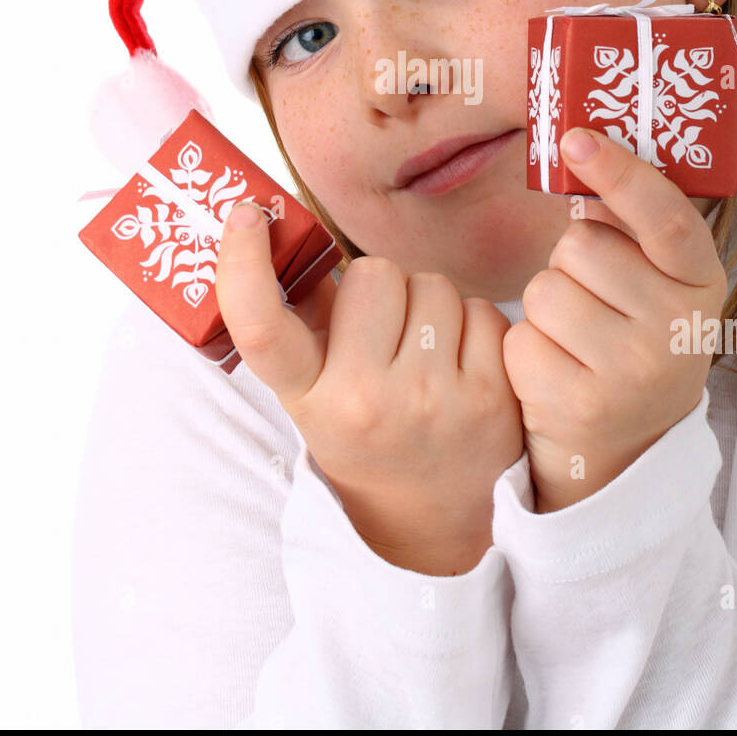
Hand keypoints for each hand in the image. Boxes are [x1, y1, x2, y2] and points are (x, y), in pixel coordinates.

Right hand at [215, 202, 523, 572]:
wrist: (432, 519)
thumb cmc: (366, 432)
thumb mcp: (314, 391)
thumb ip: (302, 317)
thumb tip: (286, 222)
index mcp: (309, 399)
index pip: (261, 327)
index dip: (243, 265)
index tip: (246, 216)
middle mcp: (366, 402)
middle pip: (374, 273)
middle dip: (380, 288)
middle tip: (382, 332)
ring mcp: (433, 402)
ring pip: (434, 285)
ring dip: (429, 305)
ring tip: (422, 354)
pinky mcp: (493, 399)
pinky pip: (483, 311)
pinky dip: (473, 327)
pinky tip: (461, 366)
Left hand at [502, 128, 727, 512]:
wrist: (626, 448)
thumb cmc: (629, 337)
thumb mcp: (655, 284)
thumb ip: (630, 225)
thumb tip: (581, 149)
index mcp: (701, 284)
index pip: (665, 217)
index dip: (620, 172)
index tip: (576, 137)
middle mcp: (677, 330)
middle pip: (581, 246)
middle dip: (571, 263)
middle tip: (594, 301)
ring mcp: (632, 373)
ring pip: (545, 290)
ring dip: (545, 307)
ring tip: (575, 339)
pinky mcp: (582, 406)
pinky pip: (521, 340)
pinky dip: (525, 351)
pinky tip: (556, 371)